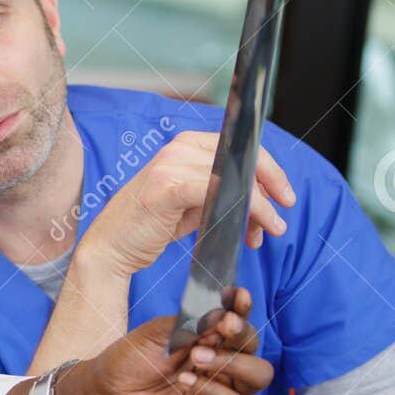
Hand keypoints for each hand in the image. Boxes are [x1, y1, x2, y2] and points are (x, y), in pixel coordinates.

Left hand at [60, 288, 274, 394]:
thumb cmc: (128, 361)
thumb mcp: (155, 332)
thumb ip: (190, 322)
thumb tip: (224, 314)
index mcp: (208, 338)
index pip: (238, 320)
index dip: (242, 307)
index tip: (237, 296)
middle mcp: (221, 363)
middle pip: (254, 346)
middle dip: (241, 334)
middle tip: (220, 327)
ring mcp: (220, 391)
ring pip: (258, 375)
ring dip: (232, 363)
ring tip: (196, 358)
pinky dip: (215, 392)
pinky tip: (187, 382)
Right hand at [82, 131, 293, 277]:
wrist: (110, 248)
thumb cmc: (148, 227)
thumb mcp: (191, 204)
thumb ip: (219, 192)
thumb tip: (261, 198)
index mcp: (184, 146)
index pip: (238, 148)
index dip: (269, 170)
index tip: (284, 195)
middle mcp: (178, 148)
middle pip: (241, 160)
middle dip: (269, 190)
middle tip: (280, 217)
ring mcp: (170, 165)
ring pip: (234, 178)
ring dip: (259, 207)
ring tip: (269, 230)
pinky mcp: (167, 187)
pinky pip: (218, 191)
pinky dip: (241, 208)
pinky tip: (249, 229)